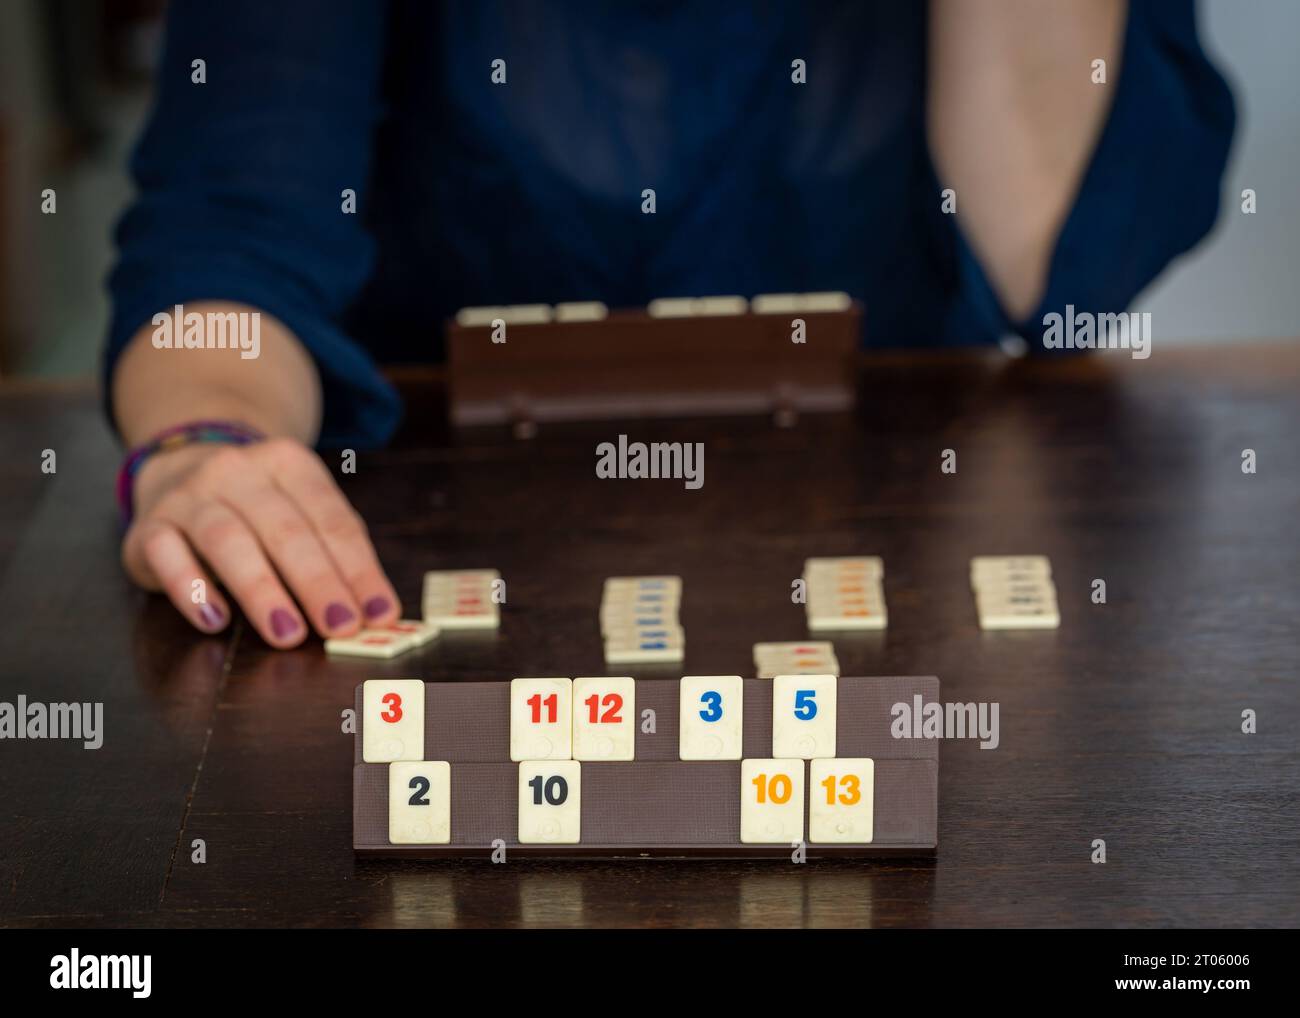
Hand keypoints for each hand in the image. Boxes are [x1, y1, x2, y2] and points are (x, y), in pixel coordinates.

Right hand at [122, 436, 400, 647]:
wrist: (181, 464)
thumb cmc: (258, 506)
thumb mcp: (301, 511)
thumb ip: (334, 554)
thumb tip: (375, 611)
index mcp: (289, 464)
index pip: (331, 519)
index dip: (358, 569)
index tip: (379, 612)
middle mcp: (238, 471)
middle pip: (285, 529)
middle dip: (318, 582)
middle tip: (341, 627)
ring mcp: (190, 496)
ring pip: (227, 539)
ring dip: (262, 590)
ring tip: (288, 633)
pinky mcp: (148, 526)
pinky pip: (166, 554)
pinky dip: (191, 589)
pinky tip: (216, 622)